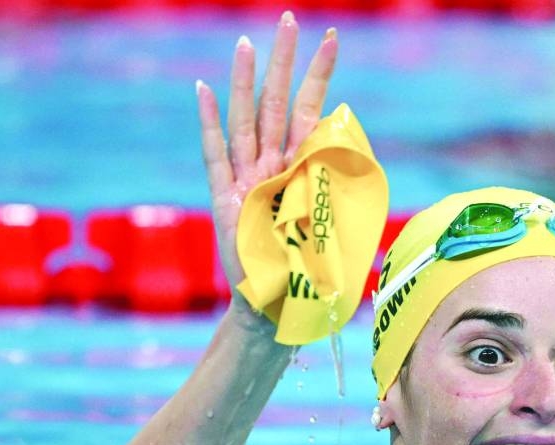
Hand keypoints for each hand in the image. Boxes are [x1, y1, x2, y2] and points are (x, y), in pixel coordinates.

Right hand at [196, 12, 337, 320]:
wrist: (279, 306)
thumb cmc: (313, 270)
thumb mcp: (337, 225)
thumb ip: (341, 185)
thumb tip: (349, 146)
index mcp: (304, 169)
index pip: (312, 110)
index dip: (321, 75)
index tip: (332, 38)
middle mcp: (275, 165)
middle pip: (276, 102)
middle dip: (284, 61)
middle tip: (289, 18)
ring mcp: (247, 179)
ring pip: (246, 120)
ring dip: (246, 82)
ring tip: (247, 44)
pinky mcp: (224, 200)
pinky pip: (215, 155)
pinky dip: (210, 124)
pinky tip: (205, 90)